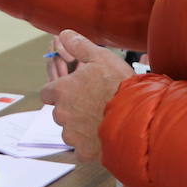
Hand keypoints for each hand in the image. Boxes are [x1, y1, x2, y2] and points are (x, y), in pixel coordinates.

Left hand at [39, 30, 134, 161]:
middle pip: (60, 111)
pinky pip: (82, 149)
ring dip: (81, 126)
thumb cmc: (119, 87)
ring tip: (102, 118)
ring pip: (70, 131)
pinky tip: (103, 136)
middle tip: (94, 103)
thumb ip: (79, 46)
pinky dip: (90, 145)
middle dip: (72, 108)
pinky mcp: (84, 151)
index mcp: (62, 90)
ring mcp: (72, 134)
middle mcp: (62, 113)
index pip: (48, 92)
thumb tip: (64, 35)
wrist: (138, 117)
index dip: (60, 90)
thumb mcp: (100, 57)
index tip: (72, 89)